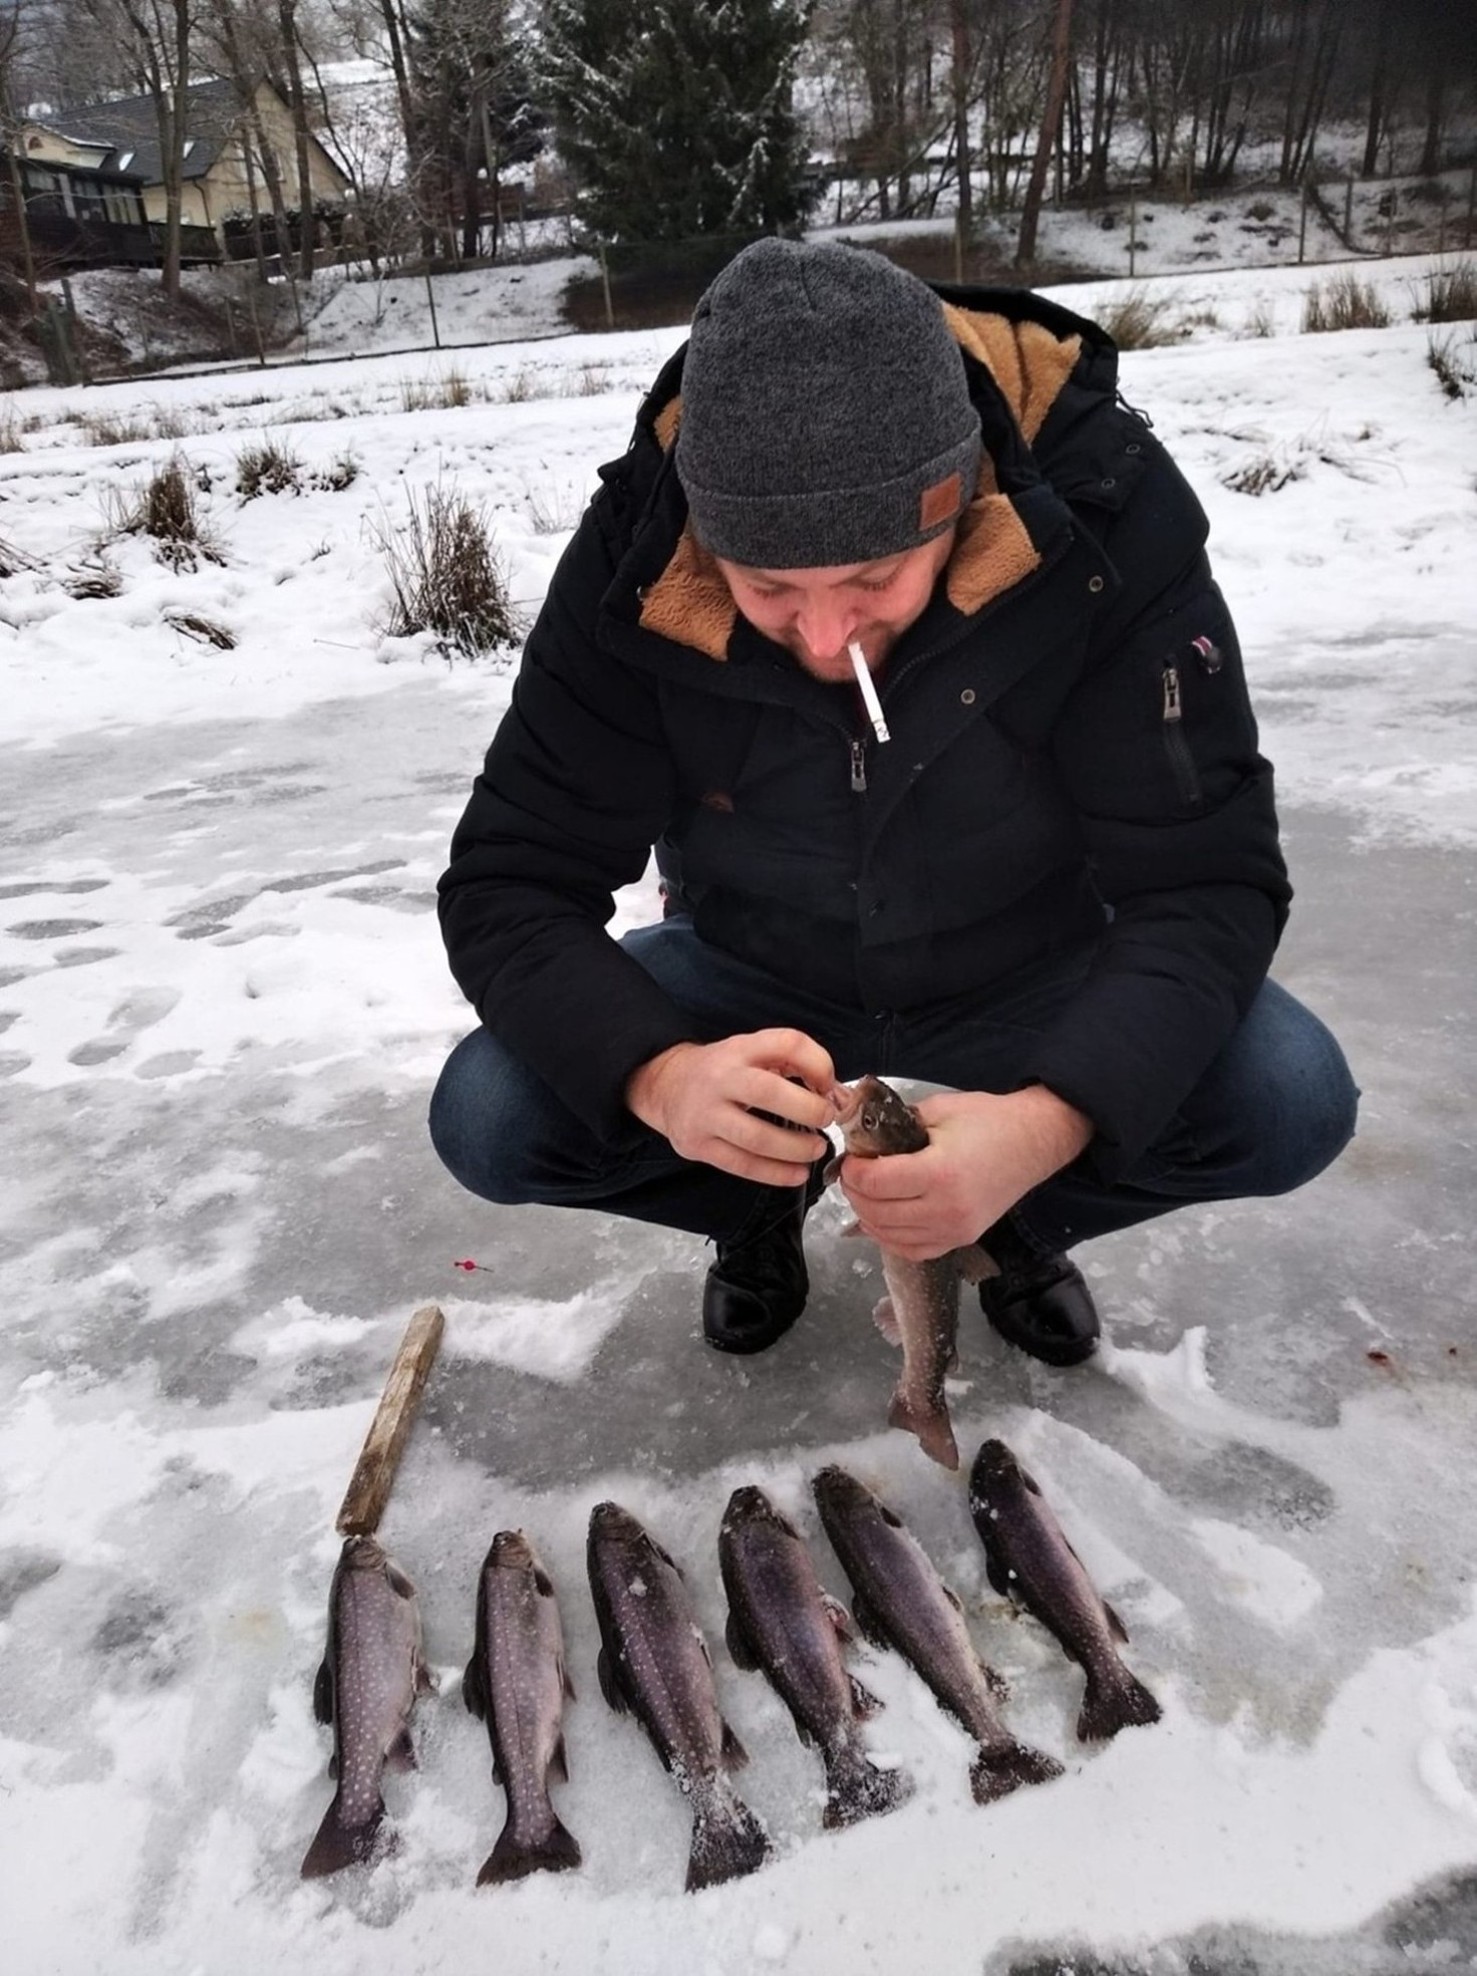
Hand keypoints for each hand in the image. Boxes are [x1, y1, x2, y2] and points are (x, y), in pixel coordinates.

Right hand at [625, 1028, 839, 1186]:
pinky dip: (775, 1174)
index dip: (817, 1063)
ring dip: (795, 1148)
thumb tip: (833, 1092)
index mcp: (740, 1049)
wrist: (667, 1086)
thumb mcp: (751, 1052)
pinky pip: (742, 1165)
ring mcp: (706, 1114)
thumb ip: (791, 1064)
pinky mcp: (698, 1145)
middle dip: (808, 1109)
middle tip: (826, 1118)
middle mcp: (721, 1078)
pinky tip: (797, 1174)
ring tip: (816, 1149)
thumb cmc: (722, 1071)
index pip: (785, 1044)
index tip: (829, 1084)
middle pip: (769, 1092)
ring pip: (756, 1138)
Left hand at [837, 1085, 1092, 1261]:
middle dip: (855, 1193)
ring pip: (890, 1236)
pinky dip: (890, 1238)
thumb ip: (896, 1124)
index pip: (876, 1183)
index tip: (849, 1159)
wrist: (1034, 1142)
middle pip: (878, 1212)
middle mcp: (947, 1208)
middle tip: (851, 1174)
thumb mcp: (939, 1110)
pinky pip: (913, 1250)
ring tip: (864, 1194)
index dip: (852, 1172)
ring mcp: (956, 1229)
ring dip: (868, 1216)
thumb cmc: (989, 1120)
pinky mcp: (962, 1239)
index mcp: (940, 1172)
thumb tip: (861, 1134)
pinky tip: (881, 1219)